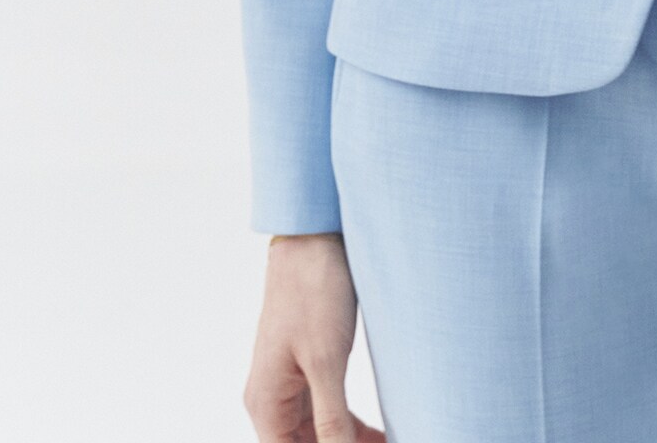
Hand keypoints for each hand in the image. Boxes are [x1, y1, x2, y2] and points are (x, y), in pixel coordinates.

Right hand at [243, 233, 385, 441]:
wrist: (313, 235)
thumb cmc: (312, 290)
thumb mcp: (326, 360)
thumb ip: (331, 418)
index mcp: (266, 403)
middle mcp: (272, 398)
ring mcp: (290, 381)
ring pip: (318, 432)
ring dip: (349, 442)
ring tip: (390, 441)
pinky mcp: (309, 364)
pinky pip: (327, 407)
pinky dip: (350, 424)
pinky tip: (379, 431)